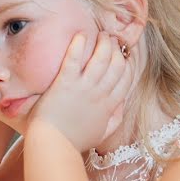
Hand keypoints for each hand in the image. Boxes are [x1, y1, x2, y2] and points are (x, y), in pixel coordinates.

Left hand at [27, 32, 132, 151]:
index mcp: (109, 106)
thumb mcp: (101, 133)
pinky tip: (80, 35)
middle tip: (110, 39)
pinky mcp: (64, 84)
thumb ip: (114, 119)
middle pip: (116, 64)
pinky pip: (74, 60)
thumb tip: (121, 105)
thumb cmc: (73, 142)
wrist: (53, 146)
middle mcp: (100, 94)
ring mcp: (83, 88)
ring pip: (101, 58)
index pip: (125, 78)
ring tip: (100, 33)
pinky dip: (78, 46)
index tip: (122, 53)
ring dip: (102, 43)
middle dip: (116, 49)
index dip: (126, 63)